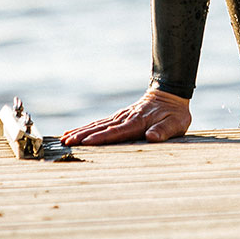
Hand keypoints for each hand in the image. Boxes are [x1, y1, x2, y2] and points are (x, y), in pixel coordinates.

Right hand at [61, 88, 191, 145]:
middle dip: (83, 135)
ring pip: (97, 125)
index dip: (100, 138)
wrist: (170, 95)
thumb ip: (164, 131)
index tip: (85, 142)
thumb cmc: (174, 114)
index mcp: (137, 123)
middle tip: (66, 142)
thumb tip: (152, 137)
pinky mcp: (118, 117)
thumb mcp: (175, 124)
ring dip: (81, 131)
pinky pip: (100, 123)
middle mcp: (125, 118)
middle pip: (101, 128)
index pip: (116, 132)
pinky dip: (86, 128)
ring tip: (64, 138)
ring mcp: (120, 116)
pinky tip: (75, 132)